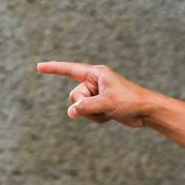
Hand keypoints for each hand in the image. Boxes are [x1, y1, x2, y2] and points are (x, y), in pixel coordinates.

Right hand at [36, 61, 156, 127]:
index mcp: (95, 74)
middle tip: (103, 105)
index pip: (70, 69)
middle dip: (85, 105)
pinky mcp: (99, 105)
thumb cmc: (130, 101)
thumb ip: (85, 107)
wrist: (146, 112)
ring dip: (92, 114)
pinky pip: (87, 114)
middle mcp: (94, 82)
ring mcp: (96, 94)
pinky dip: (97, 118)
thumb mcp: (106, 103)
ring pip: (79, 107)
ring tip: (109, 111)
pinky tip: (110, 116)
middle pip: (74, 96)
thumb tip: (71, 112)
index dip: (54, 68)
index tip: (39, 67)